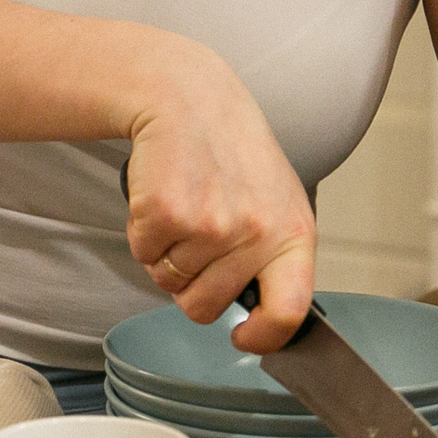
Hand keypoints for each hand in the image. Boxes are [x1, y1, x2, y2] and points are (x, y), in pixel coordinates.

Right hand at [124, 49, 315, 352]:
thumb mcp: (276, 202)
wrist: (190, 98)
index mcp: (295, 235)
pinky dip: (143, 231)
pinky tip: (163, 196)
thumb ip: (274, 257)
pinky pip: (142, 253)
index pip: (289, 312)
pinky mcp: (166, 214)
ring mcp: (211, 226)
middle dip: (191, 283)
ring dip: (166, 253)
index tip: (242, 336)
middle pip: (205, 308)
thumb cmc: (233, 154)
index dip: (263, 338)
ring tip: (184, 205)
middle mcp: (256, 234)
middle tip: (198, 235)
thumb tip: (264, 320)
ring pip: (169, 282)